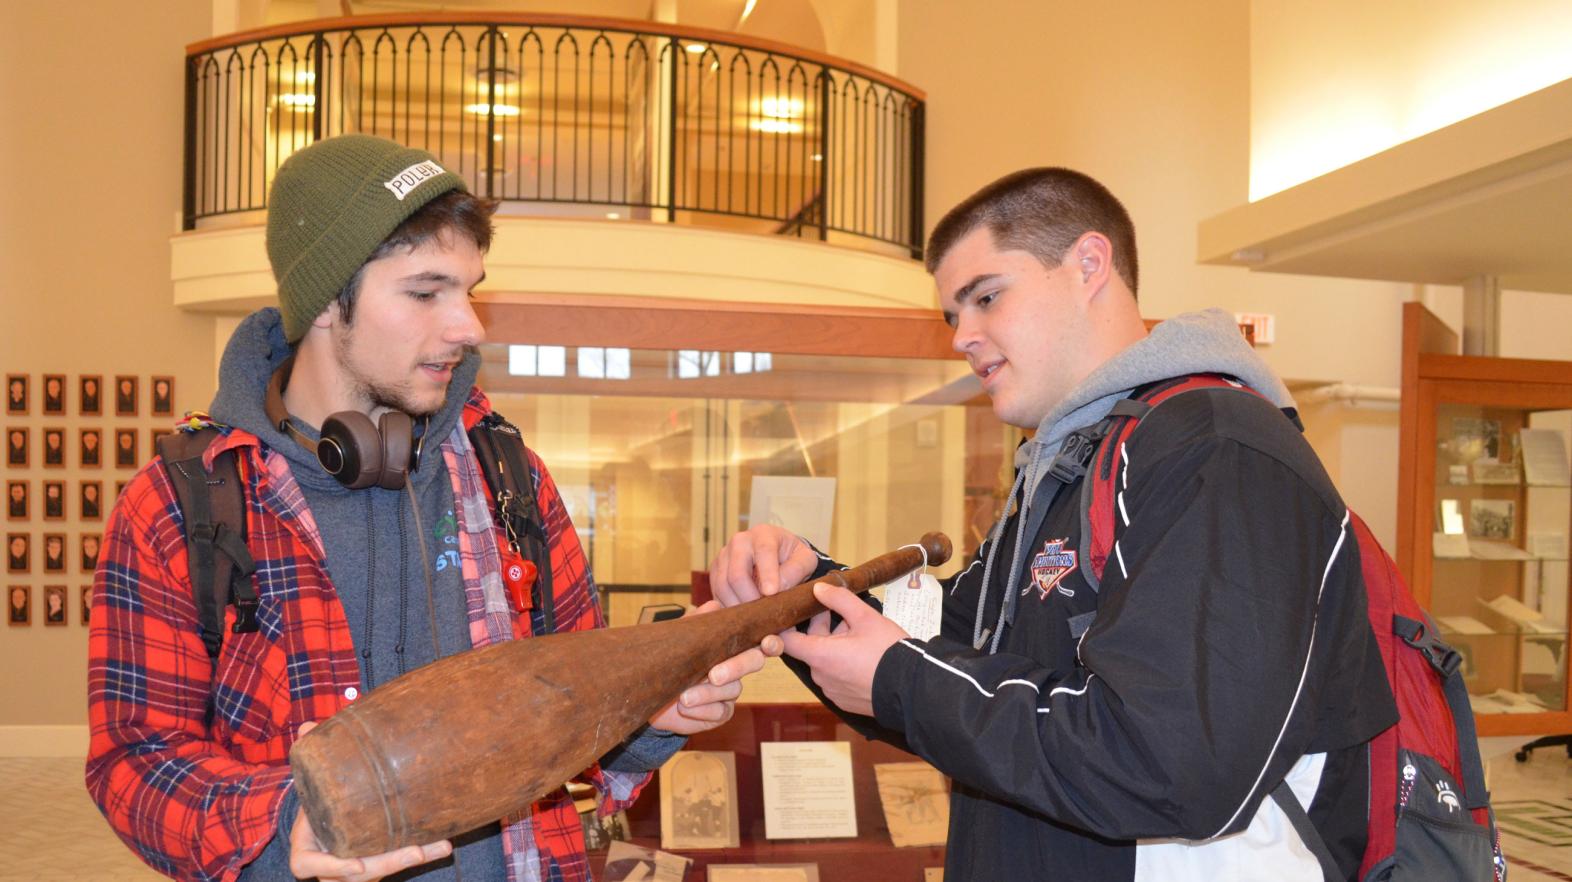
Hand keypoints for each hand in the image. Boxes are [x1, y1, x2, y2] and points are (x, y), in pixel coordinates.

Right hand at [288, 722, 452, 880]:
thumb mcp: (310, 783)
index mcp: (307, 848)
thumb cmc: (316, 803)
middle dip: (388, 864)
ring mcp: (356, 867)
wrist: (324, 821)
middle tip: (415, 853)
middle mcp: (332, 864)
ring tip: (440, 846)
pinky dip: (423, 852)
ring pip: (382, 870)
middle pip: (356, 874)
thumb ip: (309, 758)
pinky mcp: (377, 863)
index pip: (308, 865)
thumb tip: (309, 725)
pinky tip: (444, 843)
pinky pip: (399, 861)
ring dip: (411, 859)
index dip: (332, 866)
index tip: (359, 863)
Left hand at [648, 601, 783, 733]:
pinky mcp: (721, 711)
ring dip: (707, 693)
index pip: (757, 639)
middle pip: (754, 662)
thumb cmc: (669, 659)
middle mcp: (736, 665)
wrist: (649, 692)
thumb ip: (695, 623)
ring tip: (684, 697)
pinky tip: (685, 707)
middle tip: (714, 675)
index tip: (766, 643)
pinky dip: (702, 709)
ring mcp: (730, 690)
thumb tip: (714, 605)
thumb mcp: (678, 639)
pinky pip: (721, 711)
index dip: (770, 642)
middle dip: (736, 667)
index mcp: (730, 644)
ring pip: (733, 689)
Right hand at [709, 525, 819, 605]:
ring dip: (738, 605)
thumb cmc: (793, 557)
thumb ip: (797, 570)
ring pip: (723, 586)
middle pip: (737, 573)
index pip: (763, 552)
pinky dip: (729, 607)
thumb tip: (779, 587)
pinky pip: (717, 593)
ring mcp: (724, 556)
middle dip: (750, 597)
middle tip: (762, 613)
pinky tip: (743, 614)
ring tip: (754, 616)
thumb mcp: (805, 559)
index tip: (772, 593)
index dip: (767, 574)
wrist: (778, 556)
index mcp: (763, 535)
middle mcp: (739, 542)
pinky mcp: (716, 572)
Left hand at [780, 582, 908, 716]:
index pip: (786, 641)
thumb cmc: (888, 652)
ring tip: (858, 633)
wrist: (912, 689)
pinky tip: (863, 655)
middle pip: (810, 648)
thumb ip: (839, 599)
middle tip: (842, 614)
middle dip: (822, 629)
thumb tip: (818, 589)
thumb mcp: (865, 617)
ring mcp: (832, 691)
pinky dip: (842, 665)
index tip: (794, 612)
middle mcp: (820, 677)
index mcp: (820, 656)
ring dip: (834, 646)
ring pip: (825, 662)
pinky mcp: (844, 701)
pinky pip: (836, 678)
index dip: (786, 624)